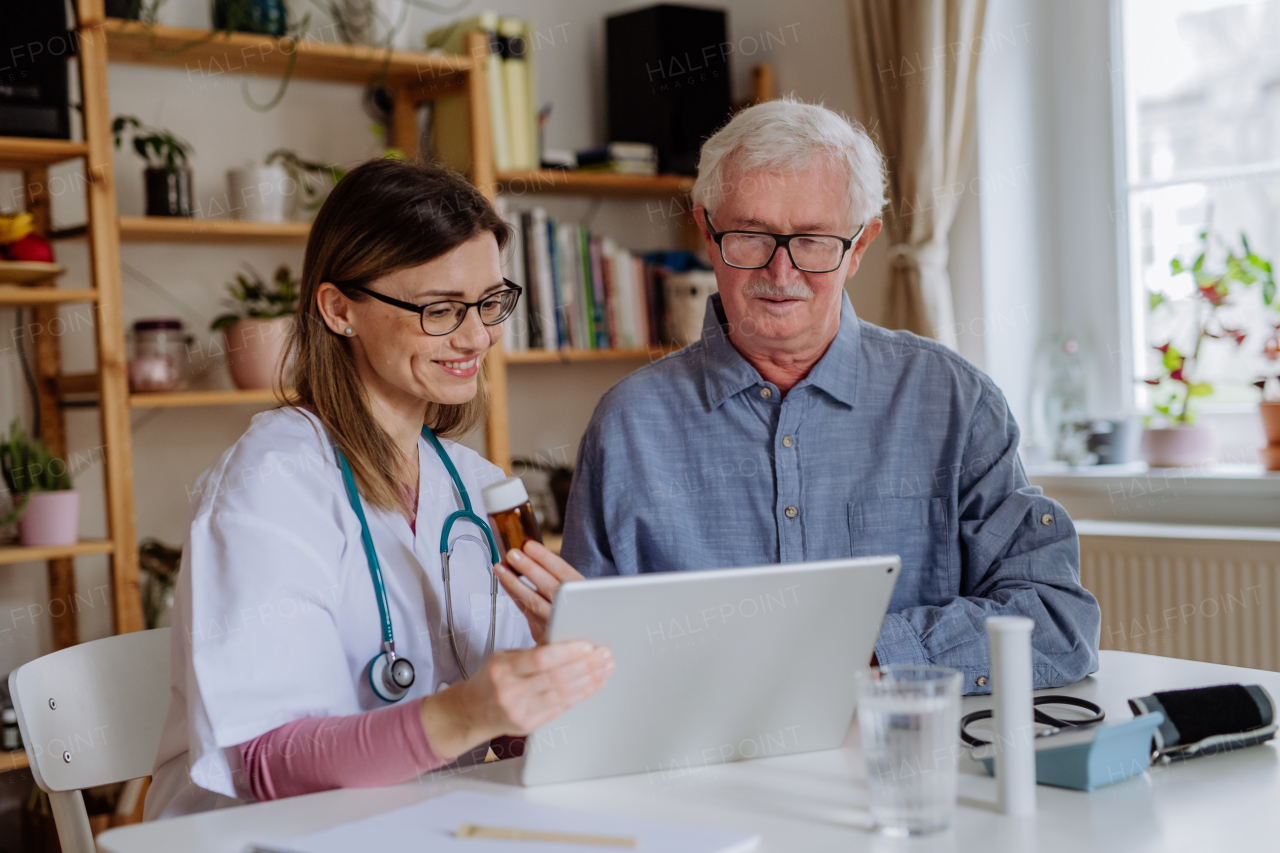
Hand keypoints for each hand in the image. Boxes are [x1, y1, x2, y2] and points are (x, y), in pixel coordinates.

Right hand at [419, 640, 611, 759]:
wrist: (472, 711)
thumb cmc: (492, 677)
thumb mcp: (504, 657)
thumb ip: (534, 651)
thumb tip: (568, 636)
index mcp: (503, 668)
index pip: (539, 659)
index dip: (567, 652)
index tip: (588, 645)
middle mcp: (510, 691)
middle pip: (555, 678)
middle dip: (585, 666)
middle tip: (605, 655)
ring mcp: (519, 711)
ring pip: (561, 694)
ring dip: (588, 680)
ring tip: (605, 668)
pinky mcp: (528, 725)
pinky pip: (560, 708)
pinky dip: (580, 695)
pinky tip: (594, 684)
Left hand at [496, 540, 583, 643]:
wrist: (589, 648)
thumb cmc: (583, 612)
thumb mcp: (588, 594)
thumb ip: (571, 578)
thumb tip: (536, 552)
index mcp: (587, 595)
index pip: (564, 573)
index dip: (545, 558)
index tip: (529, 546)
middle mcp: (572, 611)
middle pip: (548, 587)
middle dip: (528, 569)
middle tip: (512, 554)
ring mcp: (556, 624)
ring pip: (533, 602)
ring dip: (514, 583)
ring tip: (500, 567)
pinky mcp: (542, 633)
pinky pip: (525, 611)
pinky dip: (514, 594)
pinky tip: (504, 581)